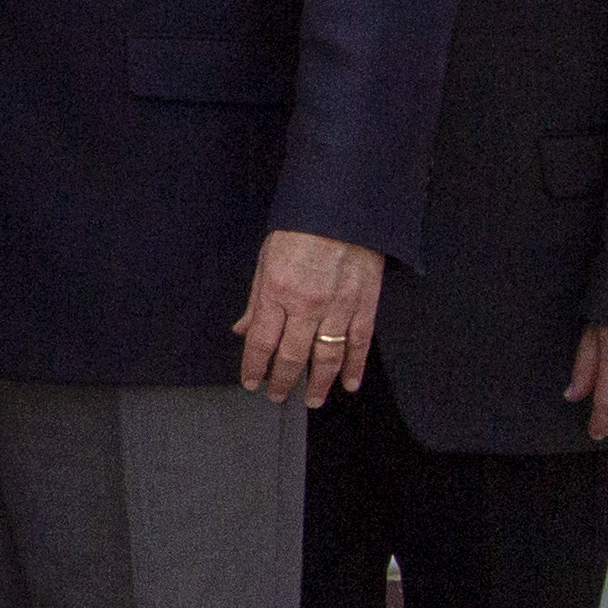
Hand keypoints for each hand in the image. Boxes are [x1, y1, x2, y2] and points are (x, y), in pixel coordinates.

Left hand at [233, 231, 384, 407]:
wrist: (343, 208)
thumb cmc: (300, 230)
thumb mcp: (266, 260)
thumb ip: (257, 300)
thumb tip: (243, 329)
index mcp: (277, 291)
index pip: (261, 341)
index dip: (254, 366)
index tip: (251, 382)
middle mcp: (307, 304)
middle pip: (293, 356)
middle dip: (283, 381)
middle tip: (278, 396)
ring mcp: (339, 306)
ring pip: (328, 357)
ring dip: (319, 383)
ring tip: (311, 399)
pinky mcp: (365, 304)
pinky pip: (360, 343)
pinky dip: (355, 366)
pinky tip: (349, 384)